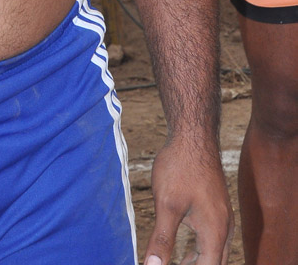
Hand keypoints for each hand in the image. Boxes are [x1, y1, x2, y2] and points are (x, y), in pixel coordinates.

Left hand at [144, 140, 232, 264]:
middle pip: (214, 263)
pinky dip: (200, 250)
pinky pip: (213, 239)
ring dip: (198, 262)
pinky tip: (186, 250)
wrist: (193, 135)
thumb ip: (162, 239)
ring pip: (215, 253)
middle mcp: (224, 228)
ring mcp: (223, 217)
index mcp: (215, 232)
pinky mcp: (216, 208)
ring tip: (177, 264)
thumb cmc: (180, 166)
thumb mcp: (167, 205)